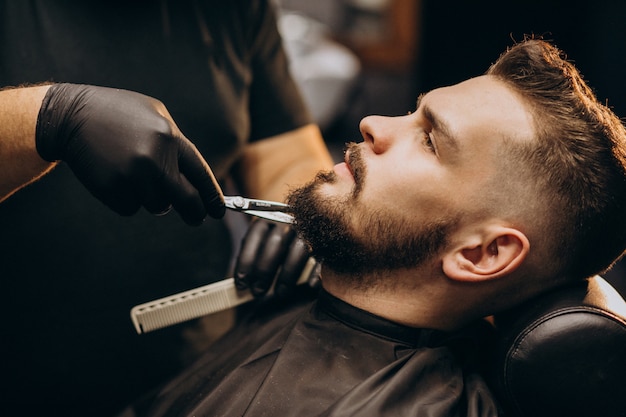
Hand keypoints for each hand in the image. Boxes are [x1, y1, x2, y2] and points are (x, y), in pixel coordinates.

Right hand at [35, 83, 223, 224]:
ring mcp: (134, 175)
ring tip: (134, 173)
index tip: (219, 212)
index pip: (201, 175)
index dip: (212, 197)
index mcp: (171, 138)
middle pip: (187, 201)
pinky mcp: (114, 188)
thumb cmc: (119, 114)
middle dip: (195, 214)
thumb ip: (176, 144)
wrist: (73, 116)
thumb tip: (196, 179)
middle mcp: (156, 159)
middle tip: (196, 219)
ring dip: (151, 198)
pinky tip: (116, 176)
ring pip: (157, 206)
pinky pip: (132, 208)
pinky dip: (127, 199)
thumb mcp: (155, 115)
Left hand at [234, 219, 320, 297]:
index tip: (241, 282)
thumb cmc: (284, 244)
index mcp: (272, 215)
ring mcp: (311, 228)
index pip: (256, 232)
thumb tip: (242, 283)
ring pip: (299, 249)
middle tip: (257, 292)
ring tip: (280, 293)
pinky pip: (322, 257)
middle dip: (264, 270)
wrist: (321, 223)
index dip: (246, 259)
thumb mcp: (267, 242)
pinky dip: (316, 273)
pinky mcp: (328, 241)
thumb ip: (256, 257)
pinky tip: (310, 286)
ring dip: (287, 275)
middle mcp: (291, 218)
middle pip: (276, 242)